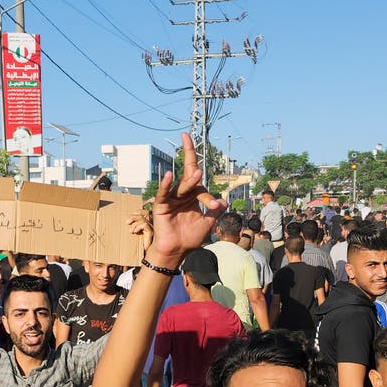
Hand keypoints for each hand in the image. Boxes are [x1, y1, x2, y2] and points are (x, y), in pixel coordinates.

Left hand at [128, 210, 154, 254]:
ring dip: (135, 223)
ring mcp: (151, 228)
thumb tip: (125, 221)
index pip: (143, 212)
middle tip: (127, 222)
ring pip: (143, 219)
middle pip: (144, 213)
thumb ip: (131, 227)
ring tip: (131, 231)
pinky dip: (138, 227)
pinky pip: (145, 225)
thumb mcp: (132, 234)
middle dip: (134, 216)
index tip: (129, 219)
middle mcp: (149, 225)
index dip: (137, 212)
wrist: (141, 255)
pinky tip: (135, 232)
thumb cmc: (136, 245)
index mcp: (144, 224)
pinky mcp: (151, 233)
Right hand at [149, 133, 227, 262]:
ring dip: (189, 180)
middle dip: (187, 152)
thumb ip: (215, 212)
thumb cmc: (190, 238)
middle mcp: (182, 194)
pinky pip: (164, 193)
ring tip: (198, 172)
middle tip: (186, 135)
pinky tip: (169, 174)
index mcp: (193, 197)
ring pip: (182, 186)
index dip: (209, 197)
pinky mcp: (162, 205)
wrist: (177, 251)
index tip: (215, 207)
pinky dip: (165, 184)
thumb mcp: (207, 223)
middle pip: (187, 172)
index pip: (201, 188)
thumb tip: (225, 201)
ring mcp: (171, 198)